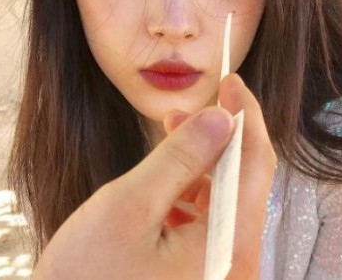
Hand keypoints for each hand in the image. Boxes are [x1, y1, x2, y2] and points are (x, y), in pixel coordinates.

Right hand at [33, 74, 276, 279]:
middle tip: (189, 108)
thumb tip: (220, 117)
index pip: (255, 163)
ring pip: (225, 197)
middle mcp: (236, 263)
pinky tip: (166, 179)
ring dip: (202, 160)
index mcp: (227, 246)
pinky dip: (192, 188)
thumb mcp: (129, 206)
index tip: (230, 82)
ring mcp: (221, 271)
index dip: (245, 115)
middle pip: (243, 181)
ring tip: (172, 133)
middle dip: (219, 136)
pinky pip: (210, 218)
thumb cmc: (86, 279)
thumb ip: (179, 158)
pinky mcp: (203, 274)